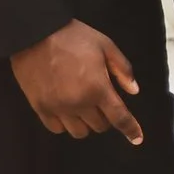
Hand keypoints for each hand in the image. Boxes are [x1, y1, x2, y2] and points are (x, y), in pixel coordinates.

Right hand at [9, 19, 143, 143]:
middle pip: (100, 126)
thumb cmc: (74, 37)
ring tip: (84, 107)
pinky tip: (67, 111)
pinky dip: (65, 124)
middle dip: (106, 117)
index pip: (119, 117)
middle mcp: (78, 102)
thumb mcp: (106, 46)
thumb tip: (133, 91)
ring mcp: (57, 107)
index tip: (137, 139)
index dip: (131, 130)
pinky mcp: (39, 107)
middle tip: (102, 102)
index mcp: (98, 88)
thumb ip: (123, 70)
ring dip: (86, 123)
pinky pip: (56, 128)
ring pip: (79, 132)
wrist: (35, 33)